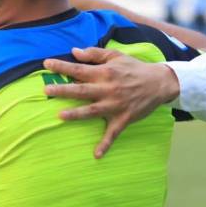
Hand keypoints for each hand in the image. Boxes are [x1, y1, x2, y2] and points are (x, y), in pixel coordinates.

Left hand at [42, 47, 180, 158]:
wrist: (160, 83)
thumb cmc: (134, 68)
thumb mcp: (116, 56)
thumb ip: (94, 54)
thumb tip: (74, 52)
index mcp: (105, 73)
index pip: (79, 69)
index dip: (62, 67)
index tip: (46, 64)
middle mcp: (108, 89)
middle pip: (82, 90)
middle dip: (63, 90)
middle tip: (46, 90)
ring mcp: (115, 105)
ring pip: (93, 111)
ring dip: (77, 114)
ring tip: (60, 115)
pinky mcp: (123, 119)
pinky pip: (113, 133)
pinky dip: (105, 144)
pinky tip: (96, 155)